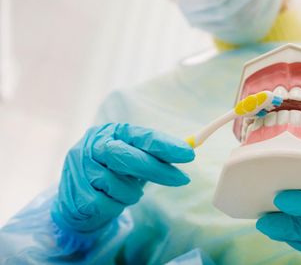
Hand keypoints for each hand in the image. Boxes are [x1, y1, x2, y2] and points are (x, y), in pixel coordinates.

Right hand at [51, 123, 194, 234]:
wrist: (75, 199)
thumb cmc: (112, 173)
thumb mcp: (132, 158)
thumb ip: (154, 154)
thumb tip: (187, 150)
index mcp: (111, 132)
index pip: (142, 136)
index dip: (167, 145)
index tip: (189, 154)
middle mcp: (93, 145)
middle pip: (130, 157)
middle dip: (158, 170)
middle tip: (183, 179)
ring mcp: (81, 169)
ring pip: (120, 185)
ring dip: (131, 193)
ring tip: (125, 192)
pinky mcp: (76, 193)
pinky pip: (108, 204)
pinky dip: (116, 206)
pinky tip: (110, 201)